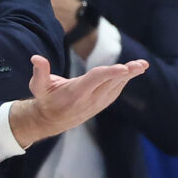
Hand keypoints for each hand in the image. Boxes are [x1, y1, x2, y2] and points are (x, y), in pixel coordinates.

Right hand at [9, 55, 148, 147]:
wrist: (51, 120)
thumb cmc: (45, 99)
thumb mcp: (38, 86)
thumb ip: (40, 72)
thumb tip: (36, 57)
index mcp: (76, 93)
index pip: (96, 80)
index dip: (110, 73)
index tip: (124, 68)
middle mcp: (89, 99)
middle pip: (111, 83)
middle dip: (127, 73)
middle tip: (142, 64)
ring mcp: (96, 103)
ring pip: (116, 87)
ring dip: (130, 76)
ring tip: (142, 65)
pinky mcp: (100, 104)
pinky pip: (115, 91)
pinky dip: (124, 81)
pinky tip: (132, 71)